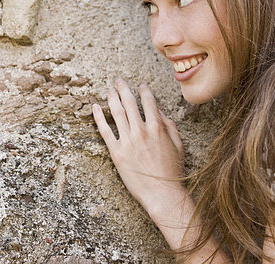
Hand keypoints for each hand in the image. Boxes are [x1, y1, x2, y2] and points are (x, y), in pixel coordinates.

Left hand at [92, 78, 185, 214]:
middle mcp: (141, 130)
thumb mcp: (178, 144)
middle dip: (123, 88)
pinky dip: (99, 117)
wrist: (161, 193)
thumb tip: (160, 112)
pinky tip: (95, 107)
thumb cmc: (172, 170)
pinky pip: (105, 130)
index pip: (148, 101)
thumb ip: (169, 125)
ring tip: (109, 90)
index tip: (140, 85)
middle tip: (118, 81)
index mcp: (158, 127)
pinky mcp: (116, 152)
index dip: (143, 91)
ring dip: (112, 98)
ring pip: (117, 112)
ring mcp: (127, 141)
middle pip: (129, 102)